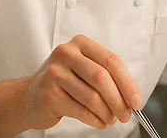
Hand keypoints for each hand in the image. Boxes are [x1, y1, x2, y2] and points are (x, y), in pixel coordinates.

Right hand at [23, 35, 141, 130]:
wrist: (30, 97)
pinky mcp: (49, 94)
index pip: (111, 61)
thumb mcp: (85, 70)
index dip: (127, 83)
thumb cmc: (64, 82)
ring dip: (107, 113)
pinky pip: (80, 110)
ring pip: (92, 96)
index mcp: (81, 44)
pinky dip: (94, 119)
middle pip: (102, 78)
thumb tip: (131, 97)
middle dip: (119, 100)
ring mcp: (55, 73)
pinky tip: (99, 122)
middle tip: (126, 115)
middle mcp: (66, 54)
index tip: (136, 100)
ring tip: (110, 119)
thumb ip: (108, 77)